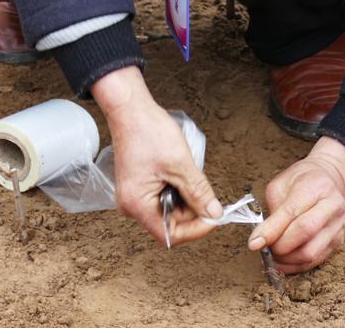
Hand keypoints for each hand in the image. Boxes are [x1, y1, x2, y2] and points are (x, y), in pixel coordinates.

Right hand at [92, 67, 223, 244]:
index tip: (213, 217)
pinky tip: (180, 172)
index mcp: (137, 205)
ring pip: (168, 209)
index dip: (195, 229)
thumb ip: (199, 192)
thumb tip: (214, 213)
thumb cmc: (148, 131)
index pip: (170, 234)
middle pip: (169, 223)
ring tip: (189, 174)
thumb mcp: (180, 164)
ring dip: (185, 198)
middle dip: (192, 210)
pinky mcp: (138, 186)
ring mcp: (134, 195)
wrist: (130, 109)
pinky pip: (162, 197)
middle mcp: (131, 205)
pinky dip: (177, 189)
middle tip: (208, 193)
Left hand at [248, 137, 344, 272]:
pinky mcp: (338, 241)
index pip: (292, 212)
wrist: (329, 180)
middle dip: (279, 246)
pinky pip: (315, 261)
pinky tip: (282, 261)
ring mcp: (338, 226)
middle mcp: (332, 206)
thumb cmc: (301, 181)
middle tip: (263, 246)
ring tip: (273, 253)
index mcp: (317, 186)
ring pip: (310, 253)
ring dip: (286, 259)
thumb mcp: (281, 184)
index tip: (254, 243)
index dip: (271, 230)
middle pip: (305, 233)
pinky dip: (295, 266)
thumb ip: (273, 209)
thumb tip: (262, 239)